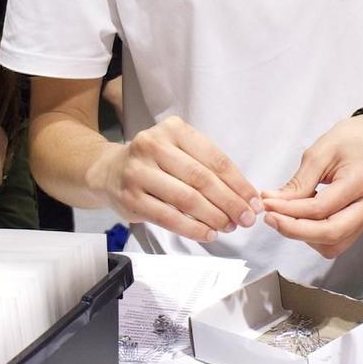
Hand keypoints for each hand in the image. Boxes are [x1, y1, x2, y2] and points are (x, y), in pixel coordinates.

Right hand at [91, 117, 261, 243]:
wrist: (109, 171)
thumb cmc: (154, 163)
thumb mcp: (179, 150)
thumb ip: (207, 167)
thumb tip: (244, 197)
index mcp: (173, 130)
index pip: (214, 158)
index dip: (238, 183)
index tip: (253, 201)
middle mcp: (153, 146)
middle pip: (202, 179)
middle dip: (230, 202)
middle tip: (246, 219)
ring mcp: (139, 172)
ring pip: (186, 199)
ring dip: (213, 217)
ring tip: (229, 227)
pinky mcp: (131, 198)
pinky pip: (169, 217)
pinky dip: (192, 229)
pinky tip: (208, 234)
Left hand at [261, 115, 362, 258]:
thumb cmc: (352, 139)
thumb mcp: (321, 152)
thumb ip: (299, 182)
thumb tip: (272, 202)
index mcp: (361, 182)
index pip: (320, 208)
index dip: (289, 210)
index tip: (266, 203)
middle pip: (330, 234)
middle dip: (294, 230)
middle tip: (270, 218)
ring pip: (333, 244)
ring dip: (305, 236)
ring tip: (286, 215)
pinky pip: (337, 240)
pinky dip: (315, 235)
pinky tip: (304, 217)